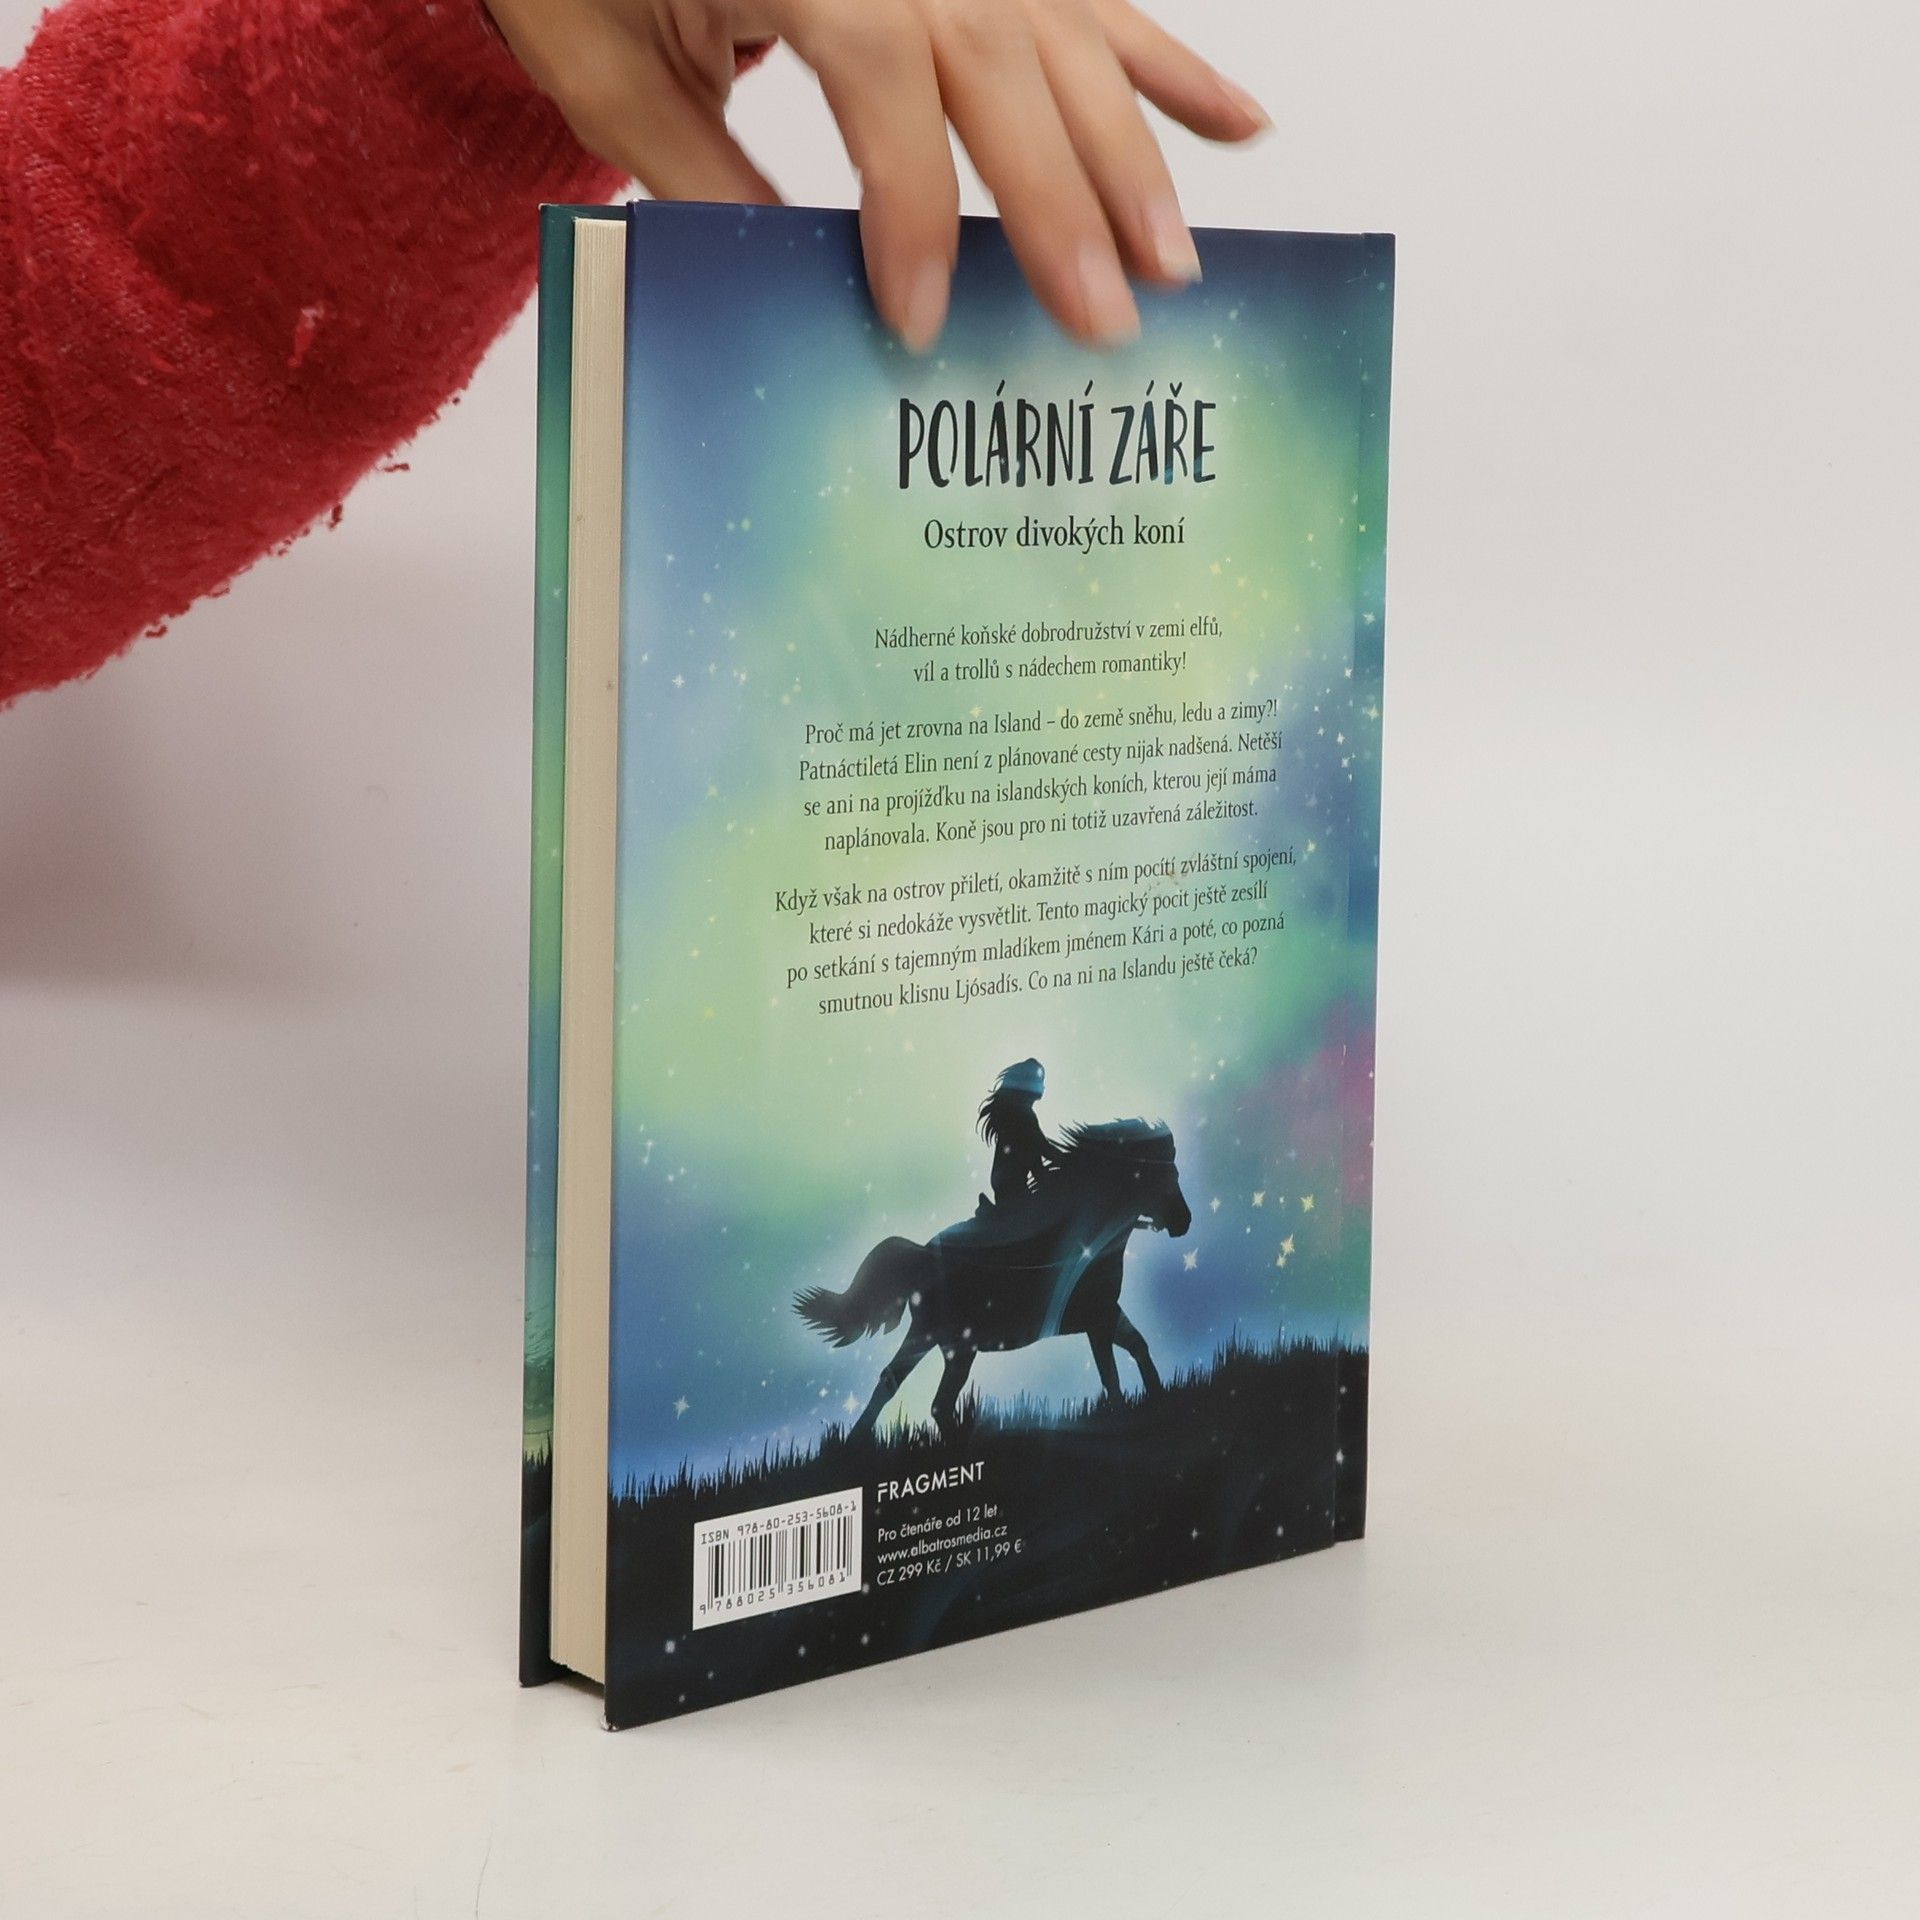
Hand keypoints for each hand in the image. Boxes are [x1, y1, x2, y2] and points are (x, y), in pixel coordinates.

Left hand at [483, 0, 1268, 349]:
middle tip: (1107, 320)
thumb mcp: (607, 68)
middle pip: (1006, 67)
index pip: (885, 84)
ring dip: (1134, 152)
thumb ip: (706, 176)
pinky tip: (1236, 124)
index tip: (925, 317)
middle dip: (1064, 205)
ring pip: (1066, 39)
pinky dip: (1165, 62)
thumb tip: (801, 287)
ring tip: (1175, 260)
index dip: (914, 208)